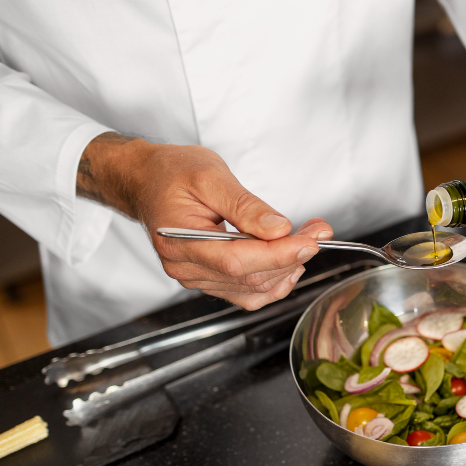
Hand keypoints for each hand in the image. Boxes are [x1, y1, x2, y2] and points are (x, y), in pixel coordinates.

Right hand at [76, 133, 331, 309]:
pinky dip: (273, 281)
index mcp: (180, 241)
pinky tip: (289, 262)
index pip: (238, 260)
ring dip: (287, 269)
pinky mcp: (208, 278)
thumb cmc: (171, 172)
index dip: (280, 254)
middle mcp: (186, 267)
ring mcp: (196, 277)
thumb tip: (278, 228)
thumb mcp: (210, 175)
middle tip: (320, 231)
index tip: (312, 239)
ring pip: (253, 290)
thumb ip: (245, 205)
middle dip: (292, 256)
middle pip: (250, 277)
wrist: (145, 180)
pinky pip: (246, 293)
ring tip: (308, 241)